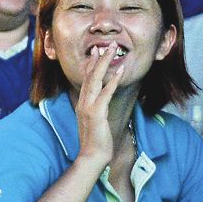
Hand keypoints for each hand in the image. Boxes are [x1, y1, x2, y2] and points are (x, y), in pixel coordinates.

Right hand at [73, 46, 125, 168]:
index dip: (91, 65)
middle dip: (99, 59)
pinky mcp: (96, 113)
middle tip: (107, 45)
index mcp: (82, 104)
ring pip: (96, 79)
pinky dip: (113, 81)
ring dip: (105, 62)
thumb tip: (101, 106)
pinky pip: (106, 93)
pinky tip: (120, 70)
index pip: (86, 80)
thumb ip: (95, 112)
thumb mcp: (94, 123)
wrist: (92, 156)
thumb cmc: (95, 143)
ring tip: (114, 49)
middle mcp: (83, 102)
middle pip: (90, 75)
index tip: (96, 53)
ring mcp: (88, 107)